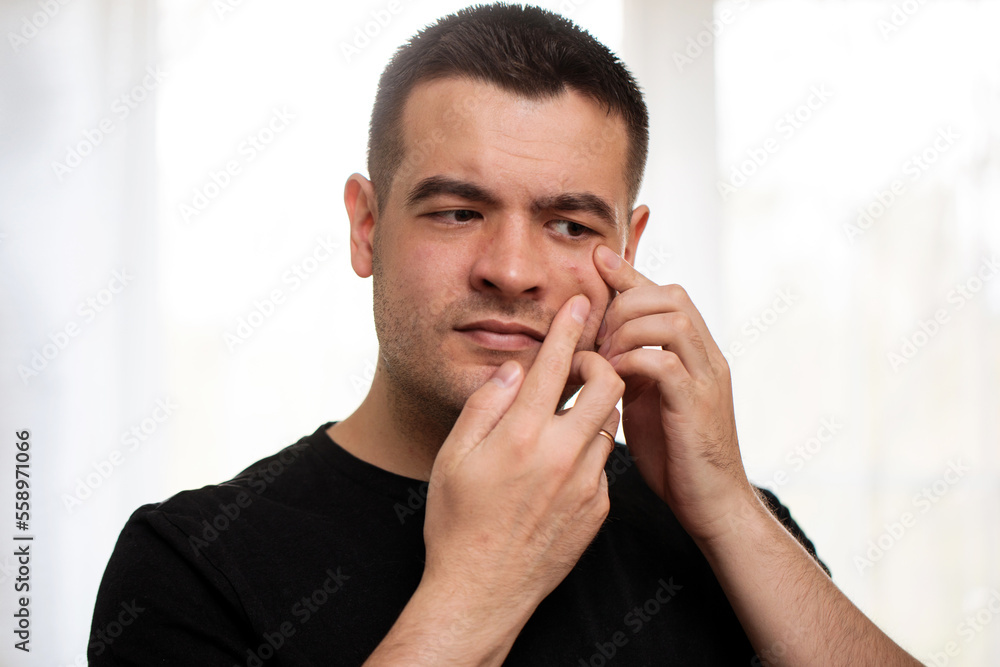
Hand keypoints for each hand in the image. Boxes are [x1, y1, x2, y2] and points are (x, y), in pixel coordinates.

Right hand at [422, 294, 624, 618]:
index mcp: (520, 435)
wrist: (483, 591)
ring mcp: (587, 484)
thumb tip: (514, 371)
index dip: (569, 326)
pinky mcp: (599, 508)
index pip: (554, 364)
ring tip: (566, 416)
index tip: (578, 303)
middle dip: (600, 362)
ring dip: (596, 408)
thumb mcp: (453, 457)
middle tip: (580, 365)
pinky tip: (562, 464)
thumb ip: (485, 405)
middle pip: (609, 384)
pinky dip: (590, 450)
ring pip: (611, 422)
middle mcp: (562, 454)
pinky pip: (605, 462)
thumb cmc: (458, 522)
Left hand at [593, 245, 755, 542]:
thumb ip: (634, 366)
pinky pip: (665, 361)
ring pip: (671, 320)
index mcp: (695, 351)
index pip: (665, 292)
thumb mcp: (648, 398)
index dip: (629, 273)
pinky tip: (614, 376)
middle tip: (598, 336)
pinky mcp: (697, 404)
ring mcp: (707, 377)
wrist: (710, 502)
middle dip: (625, 303)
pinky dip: (633, 360)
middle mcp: (707, 356)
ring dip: (627, 330)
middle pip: (671, 294)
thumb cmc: (675, 454)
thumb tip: (600, 344)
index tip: (595, 258)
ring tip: (604, 357)